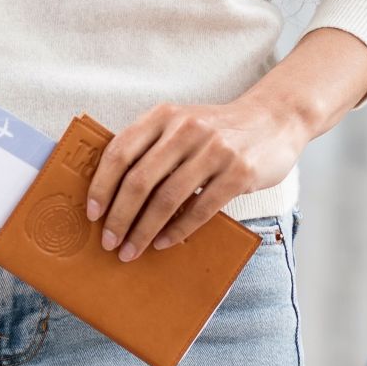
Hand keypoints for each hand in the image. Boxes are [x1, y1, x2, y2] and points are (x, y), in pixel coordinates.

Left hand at [89, 92, 312, 260]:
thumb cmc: (218, 130)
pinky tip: (164, 242)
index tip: (92, 213)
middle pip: (140, 180)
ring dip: (144, 230)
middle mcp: (187, 129)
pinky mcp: (239, 172)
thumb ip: (152, 148)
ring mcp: (215, 150)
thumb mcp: (181, 124)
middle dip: (119, 217)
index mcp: (164, 115)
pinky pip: (201, 208)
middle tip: (109, 242)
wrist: (274, 119)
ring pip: (167, 198)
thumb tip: (113, 194)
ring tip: (132, 250)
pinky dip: (178, 230)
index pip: (120, 151)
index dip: (101, 185)